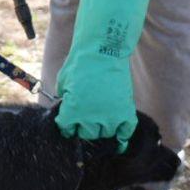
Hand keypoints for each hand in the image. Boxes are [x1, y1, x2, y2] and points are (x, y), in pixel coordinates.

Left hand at [55, 0, 150, 149]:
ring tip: (99, 119)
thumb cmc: (80, 63)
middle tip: (83, 118)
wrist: (103, 49)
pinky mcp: (125, 111)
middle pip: (86, 134)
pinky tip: (118, 140)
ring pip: (104, 134)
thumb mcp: (64, 82)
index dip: (66, 126)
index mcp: (73, 111)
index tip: (68, 123)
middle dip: (82, 127)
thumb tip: (67, 111)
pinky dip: (122, 138)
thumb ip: (65, 100)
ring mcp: (111, 116)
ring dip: (100, 128)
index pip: (67, 130)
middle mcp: (91, 118)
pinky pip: (125, 132)